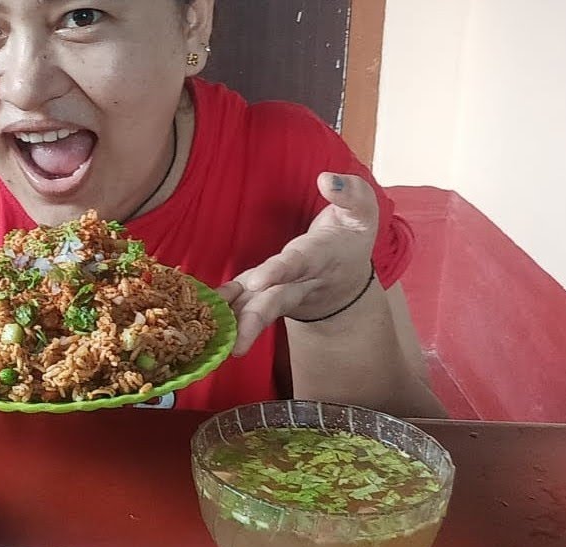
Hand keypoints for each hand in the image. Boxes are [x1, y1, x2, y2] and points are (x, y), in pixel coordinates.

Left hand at [217, 172, 378, 355]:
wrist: (350, 272)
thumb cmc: (351, 234)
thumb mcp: (363, 210)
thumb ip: (350, 194)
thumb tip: (326, 180)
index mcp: (322, 257)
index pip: (299, 263)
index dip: (280, 271)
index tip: (260, 281)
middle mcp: (300, 281)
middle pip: (276, 302)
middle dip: (255, 320)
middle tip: (237, 343)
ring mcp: (281, 293)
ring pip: (259, 311)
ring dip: (238, 328)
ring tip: (219, 346)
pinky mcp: (264, 295)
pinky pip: (244, 306)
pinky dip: (226, 314)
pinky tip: (203, 320)